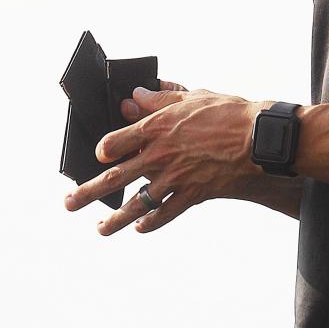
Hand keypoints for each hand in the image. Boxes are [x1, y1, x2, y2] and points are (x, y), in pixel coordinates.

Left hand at [64, 83, 262, 234]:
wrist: (260, 140)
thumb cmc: (228, 114)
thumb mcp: (191, 97)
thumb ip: (159, 99)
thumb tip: (134, 97)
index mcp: (156, 128)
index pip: (115, 142)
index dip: (103, 149)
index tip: (98, 155)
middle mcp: (159, 156)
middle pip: (115, 177)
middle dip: (88, 192)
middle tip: (69, 203)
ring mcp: (174, 178)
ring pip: (137, 202)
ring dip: (115, 219)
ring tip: (99, 230)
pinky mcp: (193, 194)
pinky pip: (166, 213)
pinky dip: (151, 222)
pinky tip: (138, 228)